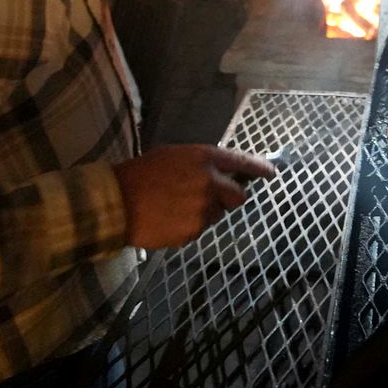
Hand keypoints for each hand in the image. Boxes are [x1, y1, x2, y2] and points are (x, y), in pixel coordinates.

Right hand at [112, 145, 275, 248]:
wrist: (117, 202)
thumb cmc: (141, 173)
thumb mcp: (174, 156)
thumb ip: (202, 164)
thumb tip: (222, 173)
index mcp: (204, 158)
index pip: (242, 162)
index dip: (259, 169)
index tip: (271, 174)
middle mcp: (210, 183)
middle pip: (237, 197)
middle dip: (228, 198)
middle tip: (206, 197)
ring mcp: (203, 209)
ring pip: (216, 214)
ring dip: (204, 212)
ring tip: (175, 207)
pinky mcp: (193, 231)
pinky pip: (199, 229)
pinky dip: (189, 226)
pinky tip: (168, 219)